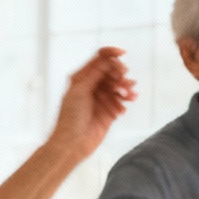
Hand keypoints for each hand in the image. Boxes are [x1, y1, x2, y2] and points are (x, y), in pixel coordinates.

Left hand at [45, 47, 135, 163]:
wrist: (72, 143)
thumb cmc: (69, 119)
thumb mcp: (80, 90)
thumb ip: (95, 73)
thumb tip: (108, 58)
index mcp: (81, 78)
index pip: (100, 59)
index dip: (111, 54)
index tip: (122, 55)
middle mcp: (92, 86)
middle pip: (112, 71)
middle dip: (120, 74)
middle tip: (124, 82)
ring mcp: (101, 98)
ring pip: (119, 86)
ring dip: (126, 88)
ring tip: (128, 96)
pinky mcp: (109, 110)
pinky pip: (122, 101)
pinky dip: (126, 101)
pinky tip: (123, 107)